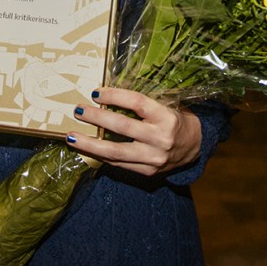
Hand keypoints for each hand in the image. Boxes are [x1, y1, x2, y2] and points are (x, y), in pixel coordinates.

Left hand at [66, 88, 201, 177]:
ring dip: (90, 144)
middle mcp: (160, 138)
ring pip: (116, 152)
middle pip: (122, 127)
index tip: (96, 93)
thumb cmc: (176, 119)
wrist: (195, 146)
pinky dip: (101, 156)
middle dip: (97, 118)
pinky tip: (86, 148)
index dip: (114, 96)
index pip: (137, 103)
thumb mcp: (166, 105)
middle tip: (78, 110)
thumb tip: (107, 96)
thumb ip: (142, 104)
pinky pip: (119, 164)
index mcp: (167, 117)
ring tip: (71, 137)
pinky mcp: (147, 172)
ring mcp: (153, 158)